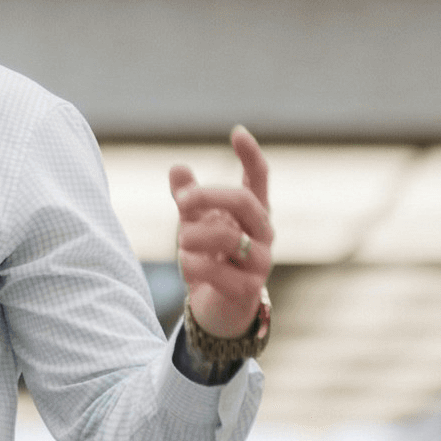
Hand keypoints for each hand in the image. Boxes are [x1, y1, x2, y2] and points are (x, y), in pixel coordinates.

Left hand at [169, 126, 272, 338]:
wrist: (217, 308)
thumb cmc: (209, 258)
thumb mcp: (194, 224)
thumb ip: (188, 199)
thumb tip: (177, 167)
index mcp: (252, 214)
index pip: (259, 180)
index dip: (251, 156)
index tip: (238, 132)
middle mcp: (262, 234)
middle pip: (244, 202)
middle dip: (208, 196)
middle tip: (181, 200)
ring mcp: (260, 262)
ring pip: (226, 236)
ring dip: (193, 236)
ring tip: (182, 243)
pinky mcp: (248, 289)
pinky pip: (214, 269)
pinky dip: (191, 264)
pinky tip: (187, 265)